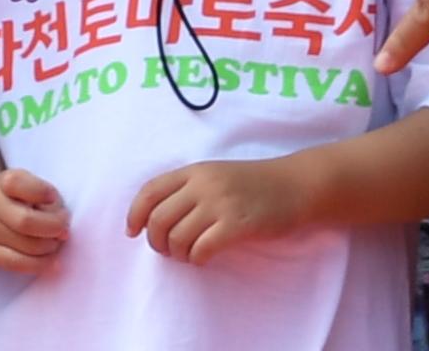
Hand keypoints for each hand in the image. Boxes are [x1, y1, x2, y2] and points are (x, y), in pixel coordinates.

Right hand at [0, 164, 71, 273]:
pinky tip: (53, 261)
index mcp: (4, 182)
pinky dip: (41, 265)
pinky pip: (18, 264)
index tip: (52, 197)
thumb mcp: (34, 187)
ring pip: (27, 247)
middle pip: (26, 222)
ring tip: (53, 242)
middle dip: (53, 228)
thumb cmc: (20, 199)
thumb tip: (63, 234)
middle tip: (63, 229)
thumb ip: (51, 203)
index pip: (19, 184)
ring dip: (50, 247)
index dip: (42, 191)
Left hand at [127, 157, 307, 262]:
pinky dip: (196, 258)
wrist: (296, 186)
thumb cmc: (256, 184)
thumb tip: (156, 217)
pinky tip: (203, 258)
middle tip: (166, 251)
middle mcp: (202, 184)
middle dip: (155, 241)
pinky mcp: (237, 224)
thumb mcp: (216, 175)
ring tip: (187, 255)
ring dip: (176, 253)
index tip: (132, 232)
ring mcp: (220, 204)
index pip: (150, 191)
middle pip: (159, 218)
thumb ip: (189, 189)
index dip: (134, 214)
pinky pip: (202, 248)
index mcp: (193, 170)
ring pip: (177, 236)